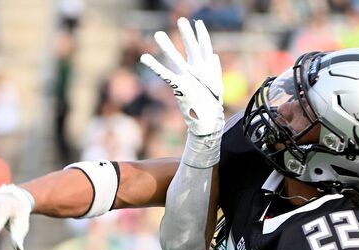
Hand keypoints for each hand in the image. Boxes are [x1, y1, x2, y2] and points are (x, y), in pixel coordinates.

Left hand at [140, 17, 223, 136]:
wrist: (208, 121)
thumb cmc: (210, 104)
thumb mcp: (214, 85)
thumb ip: (213, 68)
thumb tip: (213, 56)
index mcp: (208, 70)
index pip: (205, 47)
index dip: (201, 35)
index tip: (198, 23)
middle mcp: (199, 71)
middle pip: (192, 48)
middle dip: (187, 34)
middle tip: (181, 20)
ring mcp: (189, 78)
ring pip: (176, 58)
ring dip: (166, 46)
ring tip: (157, 34)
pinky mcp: (180, 86)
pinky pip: (164, 73)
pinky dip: (154, 65)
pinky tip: (144, 57)